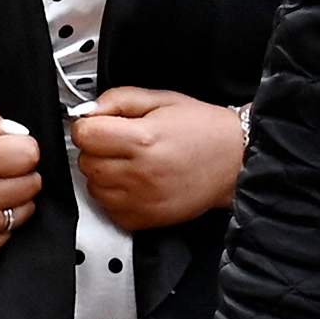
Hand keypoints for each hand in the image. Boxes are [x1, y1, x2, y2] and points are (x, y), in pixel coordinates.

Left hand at [71, 88, 245, 231]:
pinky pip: (108, 208)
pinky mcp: (144, 219)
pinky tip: (135, 183)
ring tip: (131, 163)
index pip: (84, 135)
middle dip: (96, 149)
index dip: (89, 126)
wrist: (235, 163)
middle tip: (119, 143)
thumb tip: (89, 110)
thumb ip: (120, 99)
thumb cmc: (204, 130)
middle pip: (86, 161)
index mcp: (143, 138)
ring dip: (103, 173)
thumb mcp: (163, 99)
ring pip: (93, 187)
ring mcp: (141, 199)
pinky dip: (114, 196)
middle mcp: (140, 172)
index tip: (100, 125)